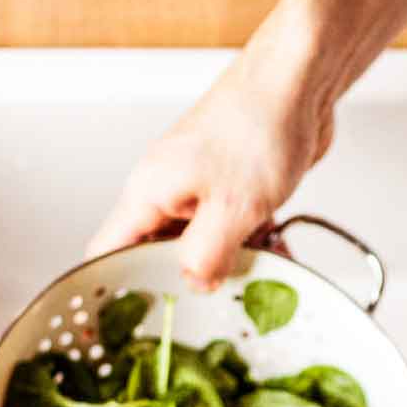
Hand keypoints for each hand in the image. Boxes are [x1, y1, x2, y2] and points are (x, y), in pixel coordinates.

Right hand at [88, 45, 334, 290]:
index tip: (115, 328)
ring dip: (230, 263)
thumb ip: (205, 256)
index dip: (106, 290)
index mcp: (148, 192)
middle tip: (213, 305)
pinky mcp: (232, 184)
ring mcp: (199, 186)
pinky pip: (232, 227)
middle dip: (187, 282)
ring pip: (201, 243)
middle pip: (157, 254)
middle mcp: (166, 189)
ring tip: (258, 276)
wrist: (300, 79)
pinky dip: (253, 243)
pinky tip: (279, 252)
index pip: (107, 253)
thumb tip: (193, 284)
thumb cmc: (258, 124)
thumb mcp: (232, 208)